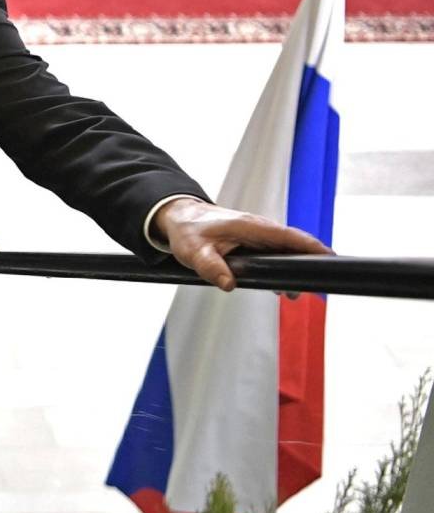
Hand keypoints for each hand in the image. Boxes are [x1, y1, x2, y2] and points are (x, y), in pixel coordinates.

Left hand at [153, 197, 330, 291]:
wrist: (180, 217)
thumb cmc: (188, 230)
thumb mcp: (194, 250)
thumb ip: (210, 266)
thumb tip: (229, 284)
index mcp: (252, 226)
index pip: (290, 236)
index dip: (312, 248)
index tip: (332, 260)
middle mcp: (260, 229)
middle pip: (294, 246)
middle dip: (308, 265)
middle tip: (312, 290)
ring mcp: (258, 236)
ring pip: (285, 253)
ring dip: (293, 271)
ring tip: (293, 295)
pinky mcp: (253, 243)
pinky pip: (275, 255)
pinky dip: (281, 269)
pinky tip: (280, 288)